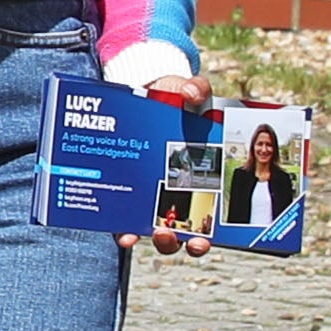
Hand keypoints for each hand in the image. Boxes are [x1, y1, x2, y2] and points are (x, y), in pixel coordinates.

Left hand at [141, 63, 215, 258]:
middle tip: (192, 241)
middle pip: (184, 230)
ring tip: (161, 234)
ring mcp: (147, 197)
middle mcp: (173, 193)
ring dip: (163, 239)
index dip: (208, 232)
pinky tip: (126, 235)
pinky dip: (126, 233)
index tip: (207, 238)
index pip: (207, 213)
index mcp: (196, 177)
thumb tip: (193, 92)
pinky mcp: (123, 196)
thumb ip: (195, 89)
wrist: (137, 98)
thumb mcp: (183, 92)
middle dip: (188, 240)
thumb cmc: (168, 100)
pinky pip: (124, 223)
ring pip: (157, 231)